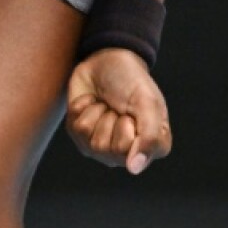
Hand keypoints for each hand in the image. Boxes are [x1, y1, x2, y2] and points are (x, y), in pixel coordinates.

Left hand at [65, 48, 171, 174]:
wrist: (106, 59)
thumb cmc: (132, 81)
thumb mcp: (147, 103)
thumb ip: (149, 137)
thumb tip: (134, 168)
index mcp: (151, 146)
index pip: (130, 152)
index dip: (128, 126)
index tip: (133, 112)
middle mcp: (126, 153)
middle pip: (107, 149)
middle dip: (111, 119)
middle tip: (118, 107)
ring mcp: (101, 146)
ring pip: (90, 140)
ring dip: (97, 113)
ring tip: (106, 104)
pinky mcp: (80, 134)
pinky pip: (76, 127)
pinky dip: (83, 107)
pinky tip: (93, 101)